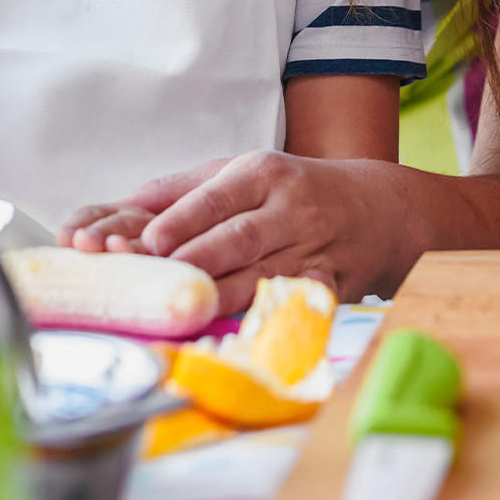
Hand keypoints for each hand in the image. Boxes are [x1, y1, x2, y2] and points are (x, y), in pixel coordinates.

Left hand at [60, 151, 423, 317]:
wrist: (378, 208)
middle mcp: (289, 208)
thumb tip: (122, 207)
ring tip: (185, 306)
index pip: (217, 198)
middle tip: (158, 275)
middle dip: (196, 258)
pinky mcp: (329, 284)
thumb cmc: (294, 189)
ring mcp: (311, 248)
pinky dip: (268, 315)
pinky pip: (295, 302)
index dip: (183, 221)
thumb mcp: (244, 171)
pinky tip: (240, 329)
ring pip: (261, 275)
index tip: (150, 241)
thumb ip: (182, 189)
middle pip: (238, 237)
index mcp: (262, 173)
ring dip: (221, 293)